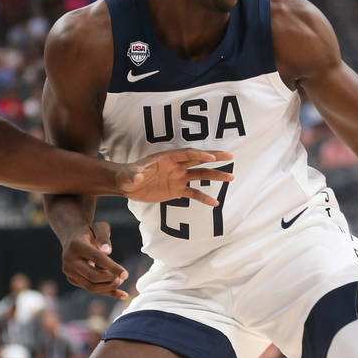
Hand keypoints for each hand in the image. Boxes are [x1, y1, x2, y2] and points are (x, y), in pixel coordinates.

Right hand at [60, 220, 129, 299]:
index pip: (97, 258)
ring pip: (90, 287)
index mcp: (76, 245)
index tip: (126, 274)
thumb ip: (104, 237)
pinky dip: (106, 292)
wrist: (72, 237)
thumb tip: (107, 251)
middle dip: (111, 279)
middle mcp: (69, 260)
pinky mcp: (71, 279)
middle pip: (93, 276)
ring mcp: (68, 271)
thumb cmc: (91, 231)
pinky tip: (121, 294)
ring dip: (109, 287)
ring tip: (120, 280)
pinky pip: (90, 289)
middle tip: (123, 277)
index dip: (112, 267)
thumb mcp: (99, 227)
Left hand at [116, 149, 233, 206]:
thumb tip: (136, 176)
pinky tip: (215, 203)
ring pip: (200, 175)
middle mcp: (176, 166)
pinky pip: (193, 193)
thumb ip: (134, 174)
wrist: (127, 185)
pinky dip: (204, 198)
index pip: (186, 154)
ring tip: (230, 177)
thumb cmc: (127, 176)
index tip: (211, 157)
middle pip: (199, 160)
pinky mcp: (177, 190)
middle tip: (229, 156)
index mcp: (167, 158)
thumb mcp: (129, 174)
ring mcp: (178, 178)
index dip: (199, 155)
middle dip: (214, 158)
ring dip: (215, 176)